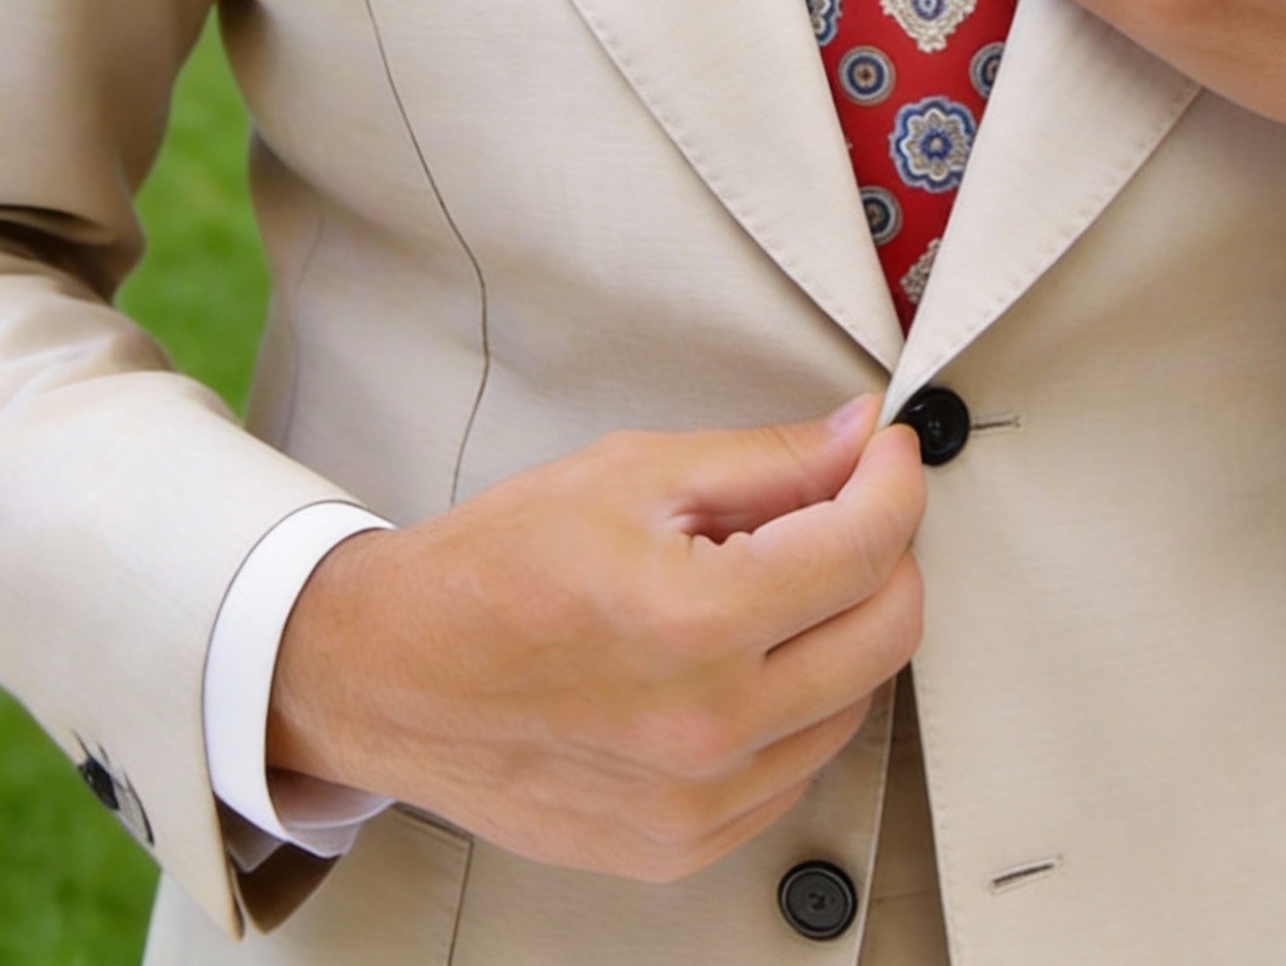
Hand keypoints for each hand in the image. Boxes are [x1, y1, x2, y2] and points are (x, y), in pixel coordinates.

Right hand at [267, 396, 925, 882]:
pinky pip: (797, 767)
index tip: (887, 454)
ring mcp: (697, 803)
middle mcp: (707, 728)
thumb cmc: (491, 571)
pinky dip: (799, 702)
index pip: (865, 549)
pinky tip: (744, 656)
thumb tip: (859, 439)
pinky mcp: (683, 845)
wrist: (391, 676)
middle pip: (887, 633)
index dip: (895, 482)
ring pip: (855, 703)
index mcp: (693, 623)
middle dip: (886, 550)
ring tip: (771, 580)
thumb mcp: (631, 474)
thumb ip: (767, 460)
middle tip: (847, 505)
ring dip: (842, 628)